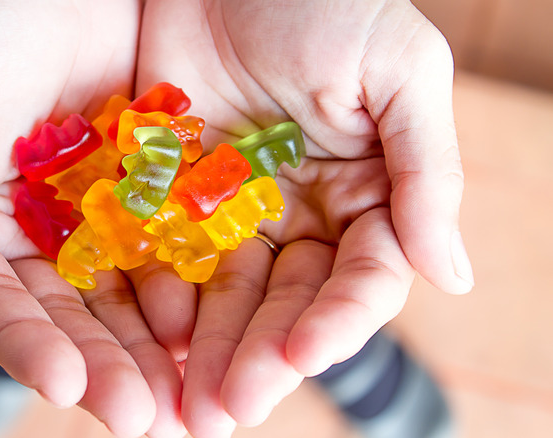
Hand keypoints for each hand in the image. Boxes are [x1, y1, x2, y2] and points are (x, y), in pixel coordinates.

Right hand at [0, 1, 186, 435]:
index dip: (25, 345)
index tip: (65, 384)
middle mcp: (37, 238)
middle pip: (69, 319)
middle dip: (103, 370)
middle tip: (143, 418)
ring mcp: (101, 221)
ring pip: (127, 300)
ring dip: (155, 352)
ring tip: (189, 399)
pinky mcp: (157, 197)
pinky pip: (177, 251)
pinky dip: (195, 292)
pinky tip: (217, 330)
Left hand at [136, 0, 473, 434]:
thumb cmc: (325, 0)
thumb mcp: (396, 70)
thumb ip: (426, 172)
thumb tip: (452, 276)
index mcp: (363, 193)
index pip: (359, 279)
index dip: (337, 321)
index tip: (303, 354)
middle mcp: (299, 213)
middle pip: (285, 302)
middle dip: (259, 355)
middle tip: (227, 410)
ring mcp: (232, 209)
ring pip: (224, 295)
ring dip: (206, 349)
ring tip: (185, 404)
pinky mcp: (172, 194)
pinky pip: (166, 256)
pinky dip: (158, 299)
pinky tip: (144, 339)